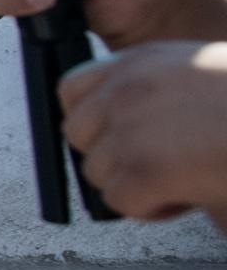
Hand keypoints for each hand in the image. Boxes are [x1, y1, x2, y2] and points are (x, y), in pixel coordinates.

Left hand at [59, 41, 226, 224]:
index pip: (73, 90)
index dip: (92, 122)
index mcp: (141, 60)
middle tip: (163, 165)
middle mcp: (126, 88)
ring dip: (139, 185)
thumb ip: (152, 93)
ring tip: (189, 176)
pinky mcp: (142, 168)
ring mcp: (130, 127)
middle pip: (78, 136)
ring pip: (98, 174)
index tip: (120, 139)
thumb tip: (106, 132)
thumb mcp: (197, 76)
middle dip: (113, 157)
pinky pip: (121, 202)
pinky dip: (155, 209)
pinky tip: (194, 193)